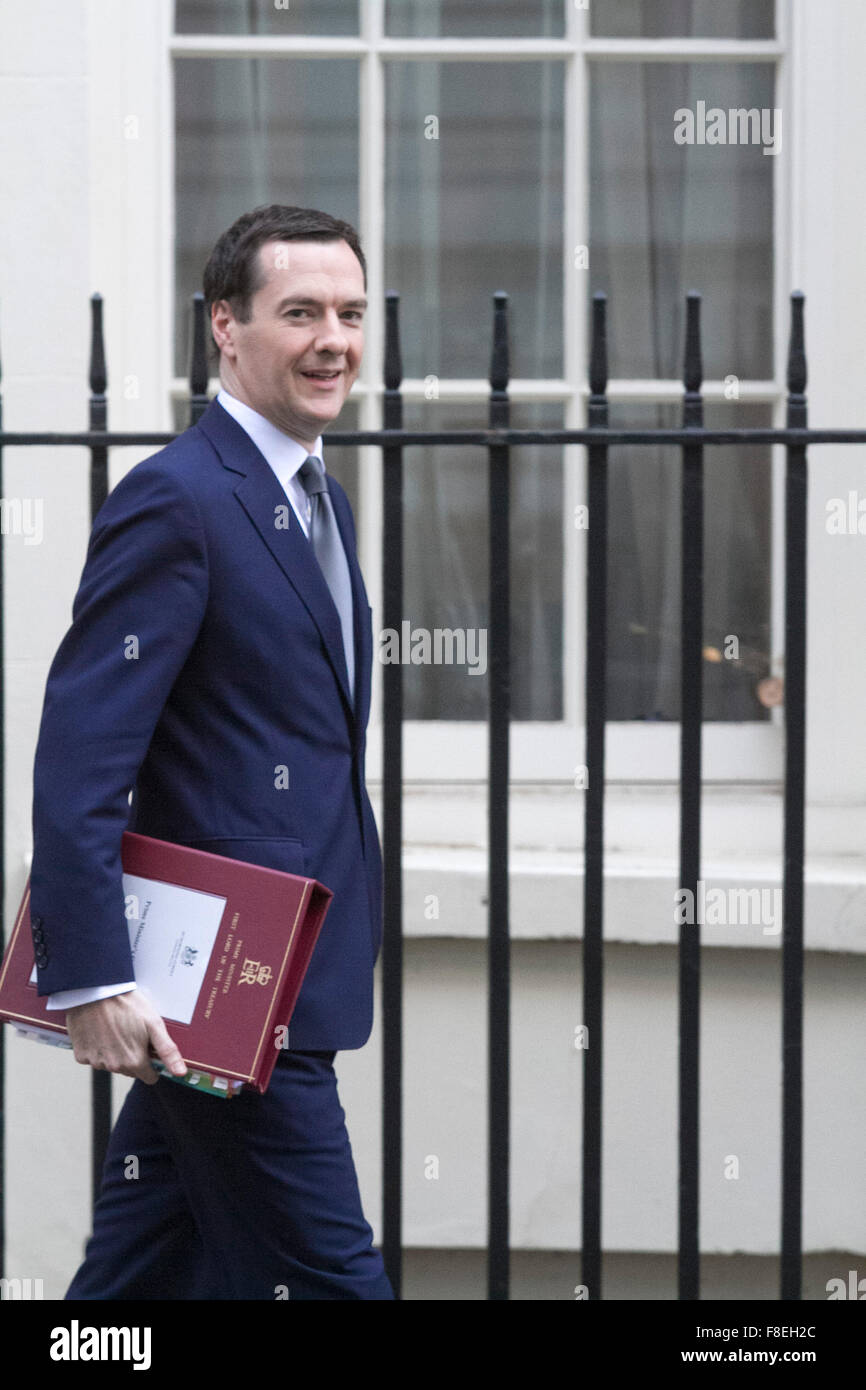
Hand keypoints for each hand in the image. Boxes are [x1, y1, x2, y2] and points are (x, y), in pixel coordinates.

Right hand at [65, 990, 186, 1084]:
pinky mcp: (81, 1056)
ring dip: (115, 1052)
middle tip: (132, 1033)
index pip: (149, 1077)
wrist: (97, 991)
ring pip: (112, 1064)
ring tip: (115, 1029)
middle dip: (133, 1056)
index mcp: (134, 1062)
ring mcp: (96, 1062)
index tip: (148, 1048)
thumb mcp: (154, 1024)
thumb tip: (181, 1073)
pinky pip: (94, 1058)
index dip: (151, 1063)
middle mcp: (114, 1067)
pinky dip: (98, 1048)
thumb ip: (168, 1051)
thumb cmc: (127, 1004)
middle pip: (130, 1070)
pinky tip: (100, 1031)